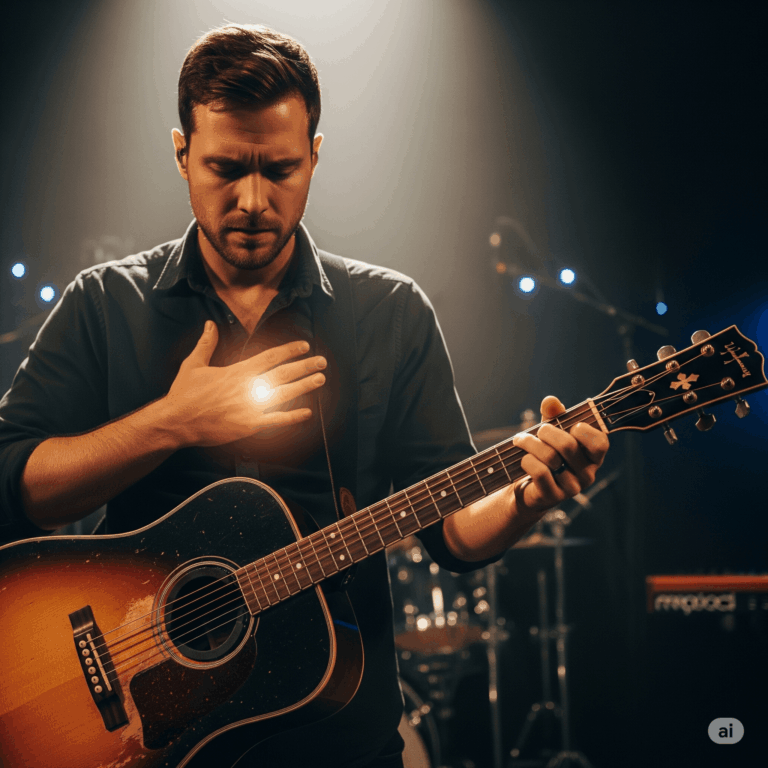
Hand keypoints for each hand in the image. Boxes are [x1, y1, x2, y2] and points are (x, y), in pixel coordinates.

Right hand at [163, 321, 326, 447]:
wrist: (177, 422)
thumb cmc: (184, 393)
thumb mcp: (194, 364)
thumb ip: (206, 344)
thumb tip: (210, 324)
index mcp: (237, 372)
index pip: (270, 357)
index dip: (289, 350)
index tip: (304, 346)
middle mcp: (247, 388)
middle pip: (283, 374)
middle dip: (304, 366)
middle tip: (321, 361)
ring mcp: (250, 407)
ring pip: (284, 395)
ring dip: (304, 386)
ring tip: (320, 379)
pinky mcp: (248, 425)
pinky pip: (276, 421)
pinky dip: (292, 417)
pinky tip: (307, 413)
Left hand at [511, 395, 609, 514]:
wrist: (529, 487)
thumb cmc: (545, 455)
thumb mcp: (551, 433)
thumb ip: (553, 415)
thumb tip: (550, 400)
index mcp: (593, 457)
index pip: (600, 443)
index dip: (584, 431)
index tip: (570, 426)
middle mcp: (587, 474)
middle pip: (568, 445)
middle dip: (547, 432)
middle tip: (538, 430)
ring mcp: (571, 488)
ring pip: (550, 458)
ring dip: (530, 444)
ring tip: (520, 440)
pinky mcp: (553, 496)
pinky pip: (539, 472)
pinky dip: (527, 460)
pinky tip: (523, 458)